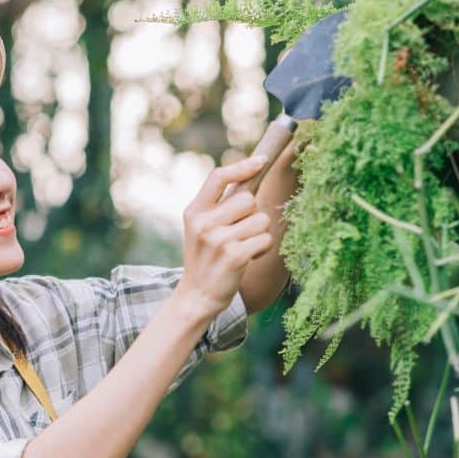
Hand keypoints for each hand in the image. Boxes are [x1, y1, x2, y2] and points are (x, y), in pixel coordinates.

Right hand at [175, 155, 273, 320]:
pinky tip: (248, 259)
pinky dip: (262, 249)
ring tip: (243, 247)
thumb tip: (252, 172)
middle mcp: (203, 223)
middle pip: (248, 199)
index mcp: (194, 212)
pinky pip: (265, 239)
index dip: (242, 167)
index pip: (218, 177)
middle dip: (252, 214)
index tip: (261, 161)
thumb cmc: (206, 258)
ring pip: (260, 220)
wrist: (197, 296)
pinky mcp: (234, 256)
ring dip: (259, 234)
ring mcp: (218, 240)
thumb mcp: (202, 227)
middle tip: (240, 233)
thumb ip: (220, 204)